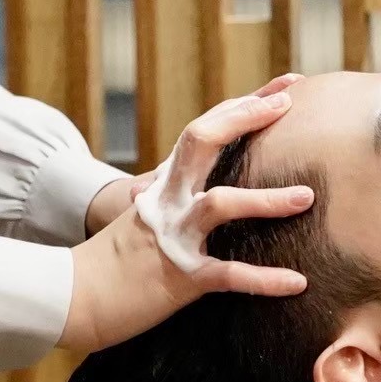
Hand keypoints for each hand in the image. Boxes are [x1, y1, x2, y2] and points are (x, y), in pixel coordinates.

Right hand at [60, 77, 312, 352]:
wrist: (74, 297)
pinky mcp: (180, 277)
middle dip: (244, 118)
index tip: (288, 84)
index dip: (245, 105)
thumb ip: (174, 193)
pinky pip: (228, 275)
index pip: (206, 129)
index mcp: (164, 183)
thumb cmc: (116, 260)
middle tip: (287, 105)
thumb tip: (207, 180)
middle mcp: (167, 199)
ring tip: (306, 197)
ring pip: (219, 205)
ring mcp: (173, 235)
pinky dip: (264, 279)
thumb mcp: (146, 214)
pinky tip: (297, 282)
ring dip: (265, 200)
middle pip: (201, 140)